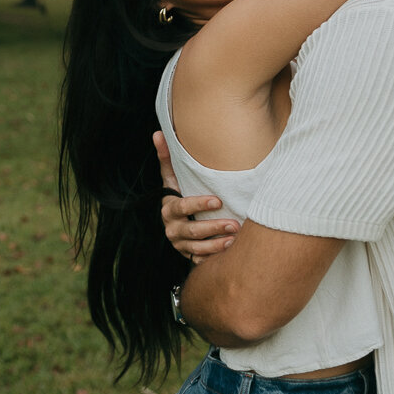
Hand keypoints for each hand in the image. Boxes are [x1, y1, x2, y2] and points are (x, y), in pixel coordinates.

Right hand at [153, 131, 239, 263]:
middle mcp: (172, 229)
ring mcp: (181, 246)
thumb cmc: (181, 194)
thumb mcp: (173, 178)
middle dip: (213, 228)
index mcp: (169, 209)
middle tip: (234, 224)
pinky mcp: (190, 257)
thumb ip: (167, 158)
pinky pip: (201, 261)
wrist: (180, 223)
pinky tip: (230, 252)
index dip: (198, 205)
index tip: (218, 201)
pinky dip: (214, 258)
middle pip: (191, 231)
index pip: (181, 207)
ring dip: (217, 245)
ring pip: (197, 249)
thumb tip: (158, 133)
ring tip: (235, 239)